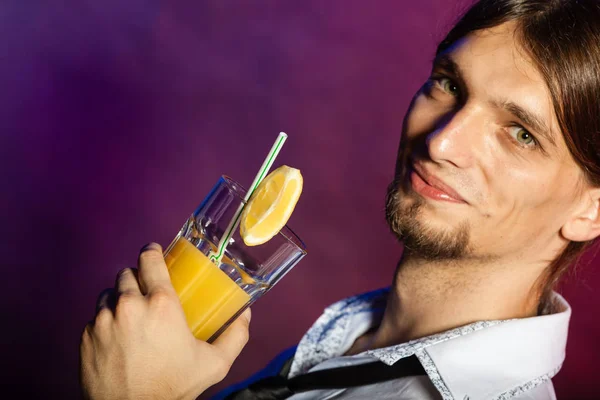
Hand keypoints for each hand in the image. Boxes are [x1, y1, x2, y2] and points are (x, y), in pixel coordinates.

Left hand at [80, 243, 250, 399]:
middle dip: (137, 279)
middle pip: (127, 273)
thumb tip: (245, 315)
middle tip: (146, 293)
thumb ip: (235, 335)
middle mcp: (129, 305)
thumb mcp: (215, 363)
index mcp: (161, 304)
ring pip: (109, 295)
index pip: (150, 260)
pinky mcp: (86, 337)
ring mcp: (103, 320)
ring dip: (120, 299)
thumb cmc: (173, 388)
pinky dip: (106, 322)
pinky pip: (95, 318)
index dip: (152, 252)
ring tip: (130, 316)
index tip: (153, 252)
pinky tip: (117, 337)